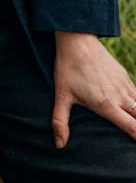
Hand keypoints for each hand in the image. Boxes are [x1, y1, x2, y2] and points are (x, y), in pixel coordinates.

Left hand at [52, 31, 135, 147]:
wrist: (77, 40)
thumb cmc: (68, 68)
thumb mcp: (61, 95)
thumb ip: (60, 121)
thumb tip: (59, 145)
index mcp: (107, 105)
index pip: (132, 128)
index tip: (135, 147)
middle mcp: (120, 96)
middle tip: (135, 134)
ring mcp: (124, 84)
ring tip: (135, 121)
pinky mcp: (123, 74)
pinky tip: (134, 106)